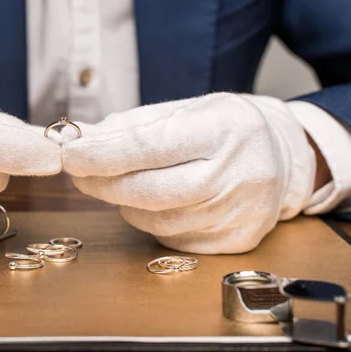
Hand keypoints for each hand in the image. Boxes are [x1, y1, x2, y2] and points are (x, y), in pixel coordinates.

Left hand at [62, 93, 315, 253]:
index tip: (70, 156)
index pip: (151, 146)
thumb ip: (131, 126)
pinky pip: (172, 238)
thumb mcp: (184, 111)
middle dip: (103, 184)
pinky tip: (154, 204)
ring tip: (122, 184)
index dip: (104, 155)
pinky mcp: (235, 241)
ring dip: (125, 204)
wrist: (280, 158)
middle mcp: (235, 173)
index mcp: (222, 129)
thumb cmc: (223, 130)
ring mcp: (238, 213)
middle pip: (149, 191)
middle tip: (79, 175)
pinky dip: (151, 221)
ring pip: (156, 220)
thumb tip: (81, 141)